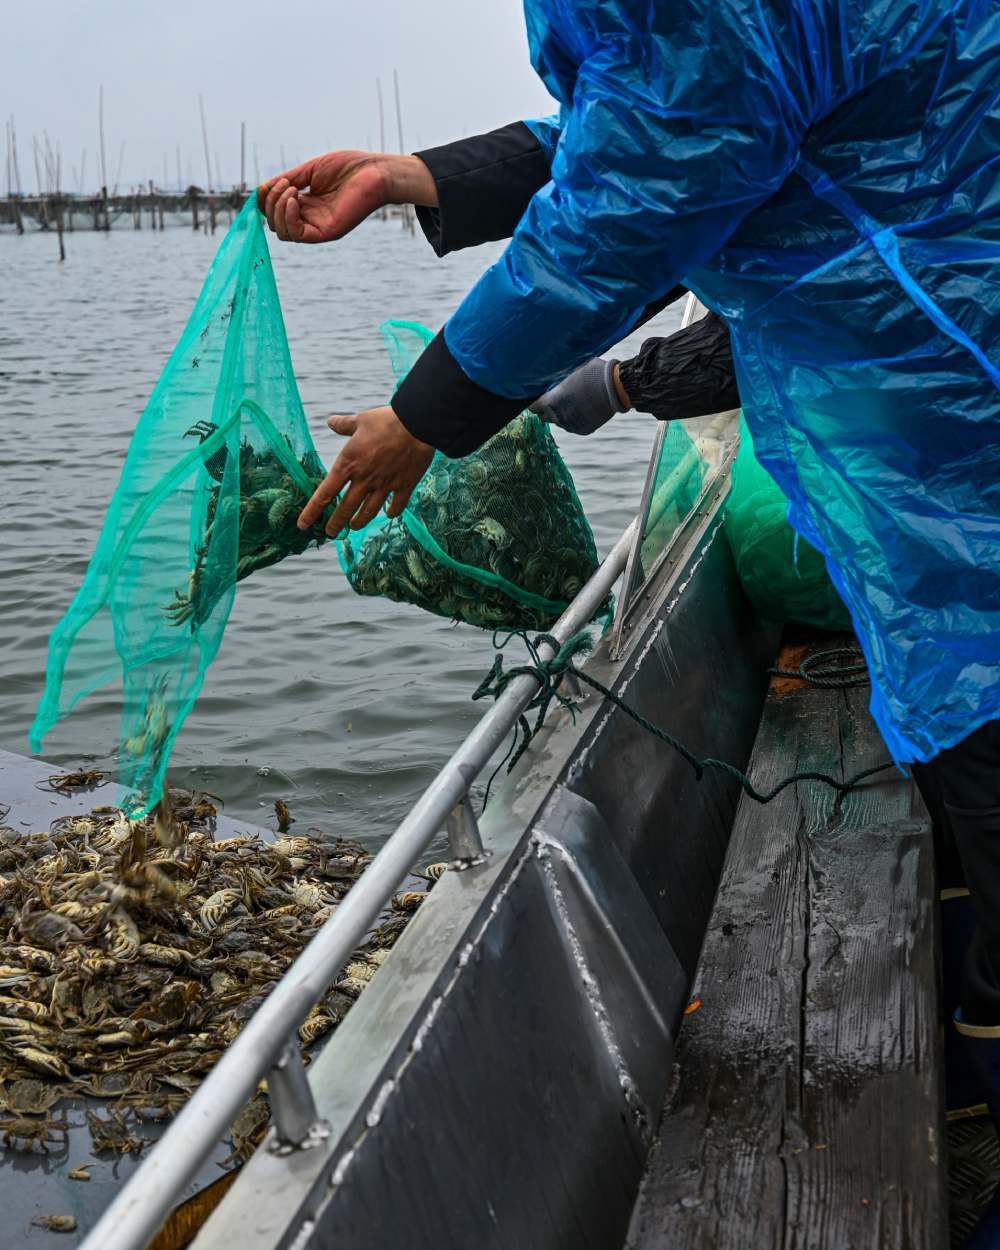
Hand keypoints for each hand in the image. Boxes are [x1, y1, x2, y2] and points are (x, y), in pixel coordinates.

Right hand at [257, 151, 436, 243]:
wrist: (375, 171)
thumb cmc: (348, 167)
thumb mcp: (310, 171)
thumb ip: (286, 181)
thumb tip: (261, 190)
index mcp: (307, 204)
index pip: (275, 211)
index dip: (265, 201)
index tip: (266, 185)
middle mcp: (311, 219)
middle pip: (275, 223)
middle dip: (270, 203)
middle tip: (284, 184)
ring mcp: (318, 227)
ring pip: (282, 232)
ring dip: (278, 208)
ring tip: (291, 189)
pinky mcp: (327, 232)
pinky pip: (297, 234)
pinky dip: (288, 217)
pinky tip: (295, 199)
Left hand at [298, 406, 434, 536]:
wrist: (417, 425)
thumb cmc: (386, 421)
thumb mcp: (360, 420)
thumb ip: (344, 425)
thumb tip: (331, 422)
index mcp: (348, 465)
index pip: (325, 494)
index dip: (311, 512)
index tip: (302, 525)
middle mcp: (364, 480)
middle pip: (345, 509)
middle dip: (335, 524)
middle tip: (330, 532)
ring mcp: (384, 485)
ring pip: (368, 512)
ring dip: (358, 522)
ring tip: (353, 526)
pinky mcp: (404, 486)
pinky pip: (396, 506)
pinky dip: (391, 512)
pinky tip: (388, 514)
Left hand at [529, 357, 630, 434]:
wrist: (616, 389)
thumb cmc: (592, 374)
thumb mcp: (570, 371)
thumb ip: (558, 379)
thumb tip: (551, 376)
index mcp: (550, 402)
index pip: (532, 406)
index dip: (534, 401)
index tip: (538, 396)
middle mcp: (557, 417)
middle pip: (543, 416)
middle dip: (546, 408)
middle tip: (555, 398)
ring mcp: (570, 425)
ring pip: (558, 421)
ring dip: (561, 413)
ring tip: (571, 401)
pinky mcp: (582, 430)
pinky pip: (572, 425)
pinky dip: (574, 418)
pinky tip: (582, 407)